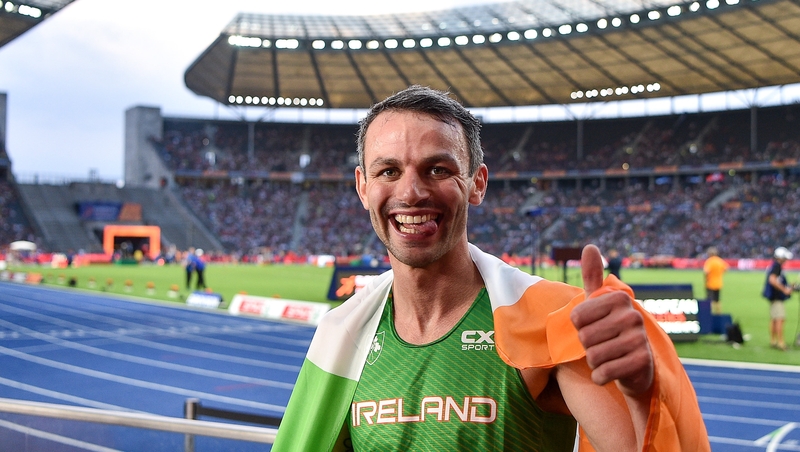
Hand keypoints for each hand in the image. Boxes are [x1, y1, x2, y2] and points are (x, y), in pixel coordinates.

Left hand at [570, 245, 653, 396]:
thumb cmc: (610, 329)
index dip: (580, 327)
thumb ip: (593, 277)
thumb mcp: (600, 303)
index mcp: (619, 298)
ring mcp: (640, 339)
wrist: (636, 366)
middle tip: (603, 344)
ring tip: (608, 356)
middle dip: (588, 346)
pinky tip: (611, 371)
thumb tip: (590, 246)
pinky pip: (603, 373)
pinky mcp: (642, 363)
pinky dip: (601, 376)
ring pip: (593, 356)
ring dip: (594, 361)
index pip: (576, 317)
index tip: (595, 326)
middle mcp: (633, 316)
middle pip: (584, 338)